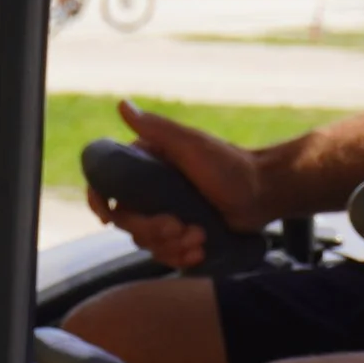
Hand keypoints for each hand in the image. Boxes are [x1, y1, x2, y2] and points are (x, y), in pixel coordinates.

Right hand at [86, 100, 268, 270]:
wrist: (264, 192)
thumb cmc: (230, 164)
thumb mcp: (191, 145)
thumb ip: (156, 128)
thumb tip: (121, 105)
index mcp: (145, 166)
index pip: (106, 184)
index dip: (99, 202)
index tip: (109, 217)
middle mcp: (150, 190)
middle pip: (127, 221)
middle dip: (152, 229)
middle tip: (179, 226)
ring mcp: (165, 213)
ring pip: (146, 242)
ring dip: (171, 246)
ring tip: (200, 237)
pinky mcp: (181, 234)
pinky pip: (166, 254)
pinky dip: (181, 257)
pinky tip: (200, 251)